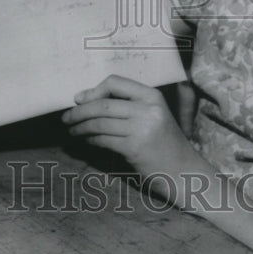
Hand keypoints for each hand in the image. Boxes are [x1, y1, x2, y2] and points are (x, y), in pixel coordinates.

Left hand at [62, 75, 208, 196]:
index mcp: (152, 96)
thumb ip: (129, 106)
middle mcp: (148, 109)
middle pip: (103, 104)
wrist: (185, 171)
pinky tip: (85, 141)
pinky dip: (89, 140)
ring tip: (72, 130)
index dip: (93, 90)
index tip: (79, 99)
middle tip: (66, 118)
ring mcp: (142, 128)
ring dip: (80, 126)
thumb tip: (88, 99)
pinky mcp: (135, 148)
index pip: (115, 82)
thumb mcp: (153, 116)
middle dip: (79, 111)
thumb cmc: (165, 144)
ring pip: (100, 122)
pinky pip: (103, 139)